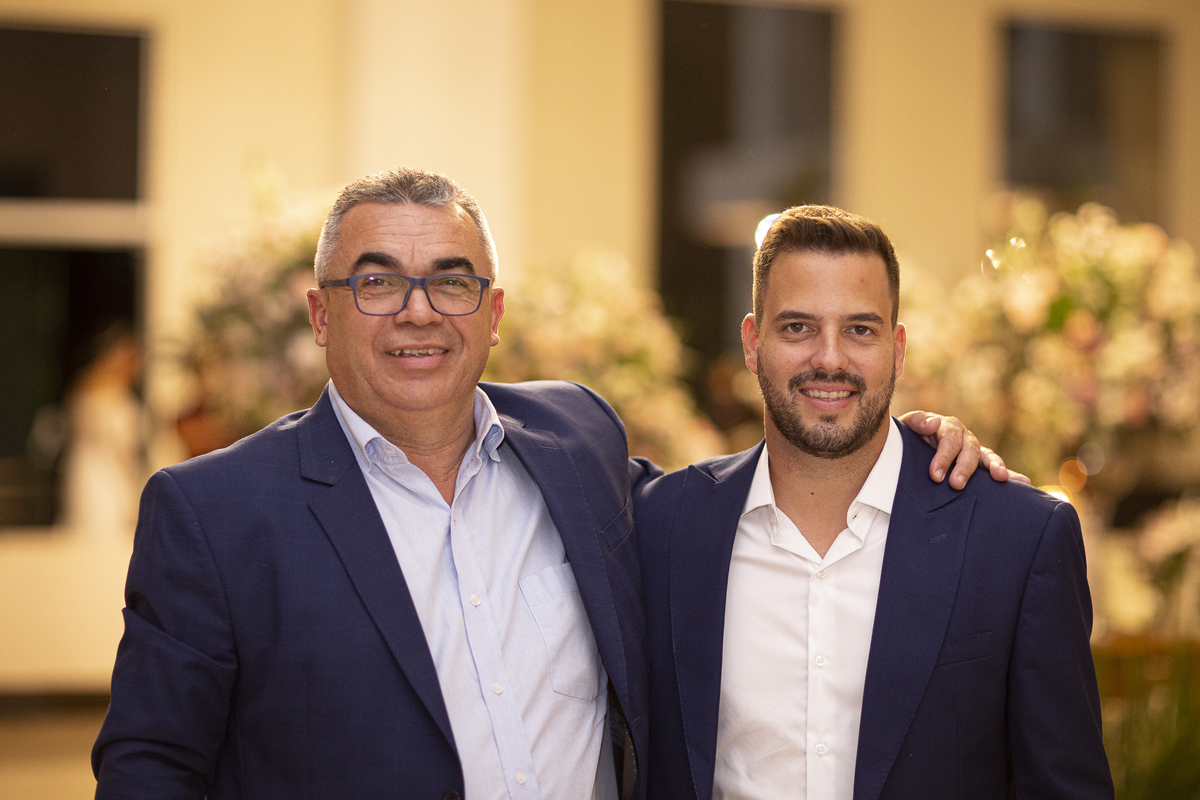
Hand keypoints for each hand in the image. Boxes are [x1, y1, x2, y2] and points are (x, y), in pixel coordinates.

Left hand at [896, 411, 1030, 488]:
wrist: (912, 444)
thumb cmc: (910, 437)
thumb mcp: (908, 426)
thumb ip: (919, 422)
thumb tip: (934, 423)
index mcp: (948, 426)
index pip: (949, 440)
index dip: (943, 457)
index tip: (935, 475)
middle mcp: (964, 437)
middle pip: (969, 449)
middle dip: (964, 467)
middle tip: (956, 484)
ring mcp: (974, 449)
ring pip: (986, 456)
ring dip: (994, 467)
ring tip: (1000, 477)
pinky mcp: (980, 463)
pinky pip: (996, 468)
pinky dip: (1011, 475)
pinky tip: (1025, 483)